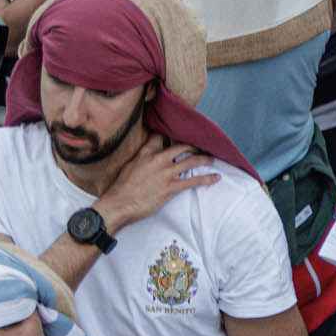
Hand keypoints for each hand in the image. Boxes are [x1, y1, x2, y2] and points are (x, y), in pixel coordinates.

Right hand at [99, 141, 220, 231]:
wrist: (119, 203)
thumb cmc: (121, 188)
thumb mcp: (129, 166)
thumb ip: (141, 158)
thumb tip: (147, 155)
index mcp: (145, 153)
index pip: (160, 136)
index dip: (171, 134)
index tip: (180, 132)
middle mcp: (158, 159)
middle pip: (181, 146)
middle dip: (193, 145)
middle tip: (202, 145)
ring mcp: (166, 173)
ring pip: (191, 161)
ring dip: (204, 159)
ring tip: (212, 158)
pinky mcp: (171, 187)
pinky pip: (193, 181)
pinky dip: (207, 179)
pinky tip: (215, 177)